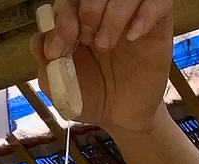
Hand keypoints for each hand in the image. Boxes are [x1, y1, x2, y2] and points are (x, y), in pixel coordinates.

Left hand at [31, 0, 172, 133]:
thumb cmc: (92, 97)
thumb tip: (39, 42)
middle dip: (87, 12)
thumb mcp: (62, 88)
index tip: (59, 50)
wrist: (122, 117)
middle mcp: (104, 10)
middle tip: (87, 42)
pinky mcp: (157, 24)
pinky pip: (159, 2)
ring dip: (112, 14)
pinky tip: (133, 37)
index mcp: (78, 19)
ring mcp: (131, 14)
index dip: (62, 18)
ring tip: (105, 46)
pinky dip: (145, 15)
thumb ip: (46, 66)